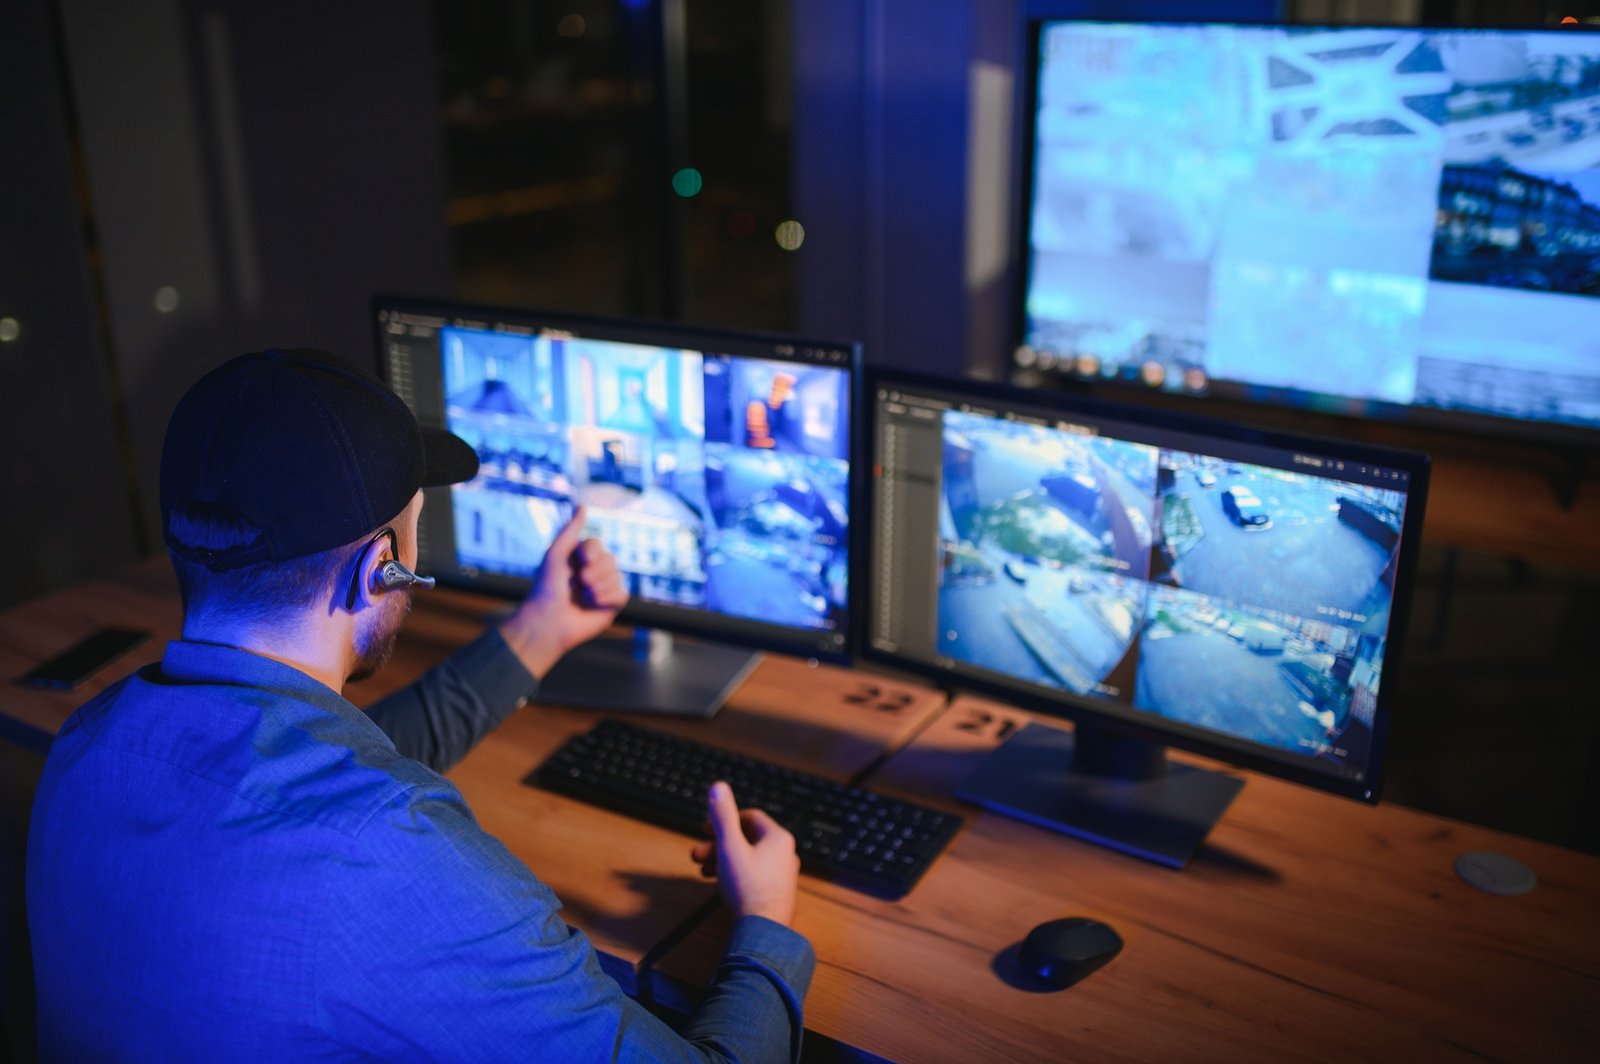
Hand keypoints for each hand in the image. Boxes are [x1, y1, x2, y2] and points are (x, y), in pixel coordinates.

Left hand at [498, 506, 627, 678]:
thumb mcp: (556, 553)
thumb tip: (582, 504)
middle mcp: (593, 572)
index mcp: (579, 559)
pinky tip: (592, 606)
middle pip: (611, 560)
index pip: (598, 545)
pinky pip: (622, 594)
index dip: (591, 552)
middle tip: (578, 583)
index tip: (578, 562)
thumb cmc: (547, 587)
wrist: (548, 621)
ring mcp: (603, 589)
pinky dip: (606, 599)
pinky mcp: (611, 606)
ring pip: (617, 577)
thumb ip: (571, 529)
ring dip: (597, 587)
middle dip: (594, 572)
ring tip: (582, 598)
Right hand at [689, 780, 799, 925]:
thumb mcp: (729, 847)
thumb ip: (723, 817)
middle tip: (697, 853)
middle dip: (718, 844)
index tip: (706, 828)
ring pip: (747, 858)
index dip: (725, 819)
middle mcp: (784, 854)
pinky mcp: (775, 893)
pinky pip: (752, 875)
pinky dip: (733, 874)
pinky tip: (718, 885)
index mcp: (778, 838)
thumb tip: (718, 787)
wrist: (763, 932)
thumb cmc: (747, 888)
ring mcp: (781, 875)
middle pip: (747, 839)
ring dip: (722, 860)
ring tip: (702, 871)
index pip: (750, 817)